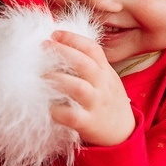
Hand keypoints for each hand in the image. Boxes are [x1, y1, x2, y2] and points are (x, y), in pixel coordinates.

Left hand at [44, 30, 134, 145]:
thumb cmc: (107, 101)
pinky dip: (58, 110)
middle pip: (84, 63)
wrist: (123, 132)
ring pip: (77, 87)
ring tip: (41, 76)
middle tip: (43, 47)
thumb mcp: (106, 78)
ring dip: (56, 80)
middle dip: (62, 52)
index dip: (73, 38)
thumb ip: (89, 64)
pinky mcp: (89, 123)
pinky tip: (48, 106)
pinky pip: (72, 115)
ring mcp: (96, 104)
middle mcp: (102, 85)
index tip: (54, 34)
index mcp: (105, 72)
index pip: (92, 49)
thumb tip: (60, 46)